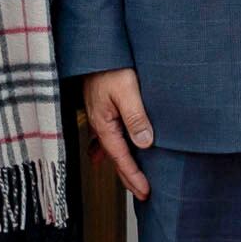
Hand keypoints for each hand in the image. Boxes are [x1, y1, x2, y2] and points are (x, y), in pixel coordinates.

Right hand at [81, 68, 153, 200]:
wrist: (95, 48)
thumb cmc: (110, 66)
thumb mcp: (127, 90)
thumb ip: (136, 117)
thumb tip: (145, 143)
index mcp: (104, 124)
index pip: (121, 158)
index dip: (133, 176)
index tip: (145, 191)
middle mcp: (99, 124)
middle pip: (115, 157)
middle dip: (128, 176)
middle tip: (142, 193)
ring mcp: (99, 116)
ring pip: (112, 147)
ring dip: (122, 163)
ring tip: (131, 179)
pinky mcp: (102, 107)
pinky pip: (107, 134)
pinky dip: (112, 147)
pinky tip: (106, 152)